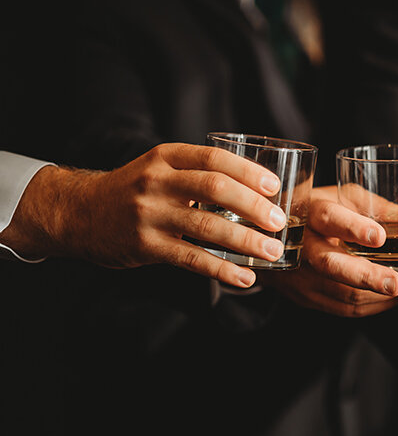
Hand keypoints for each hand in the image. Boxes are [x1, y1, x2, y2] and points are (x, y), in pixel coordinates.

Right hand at [2, 143, 291, 287]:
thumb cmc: (135, 191)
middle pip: (215, 188)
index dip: (248, 172)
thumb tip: (259, 190)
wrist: (79, 213)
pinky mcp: (145, 246)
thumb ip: (198, 174)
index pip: (214, 158)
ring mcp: (149, 214)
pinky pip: (192, 259)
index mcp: (165, 157)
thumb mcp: (160, 169)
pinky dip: (223, 269)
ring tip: (272, 252)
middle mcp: (156, 182)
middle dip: (253, 206)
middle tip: (279, 222)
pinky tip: (246, 278)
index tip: (274, 186)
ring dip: (246, 241)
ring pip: (208, 226)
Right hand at [265, 185, 397, 316]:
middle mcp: (302, 246)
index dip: (353, 228)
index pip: (330, 218)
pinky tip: (391, 298)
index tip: (379, 237)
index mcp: (312, 213)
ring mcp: (301, 275)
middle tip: (397, 284)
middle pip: (331, 265)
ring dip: (378, 295)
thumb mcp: (344, 197)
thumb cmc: (319, 211)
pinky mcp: (306, 297)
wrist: (272, 239)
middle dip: (367, 277)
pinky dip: (371, 305)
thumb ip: (378, 207)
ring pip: (340, 293)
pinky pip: (342, 308)